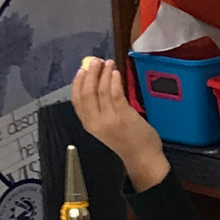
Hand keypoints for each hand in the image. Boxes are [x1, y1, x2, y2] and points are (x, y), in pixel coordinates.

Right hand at [71, 58, 167, 183]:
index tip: (82, 70)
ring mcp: (109, 118)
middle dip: (90, 74)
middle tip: (95, 61)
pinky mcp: (123, 115)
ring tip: (108, 63)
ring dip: (104, 73)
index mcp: (89, 124)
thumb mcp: (106, 127)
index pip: (77, 100)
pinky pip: (115, 93)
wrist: (142, 158)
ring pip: (101, 90)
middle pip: (86, 92)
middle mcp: (96, 121)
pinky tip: (116, 73)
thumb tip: (98, 85)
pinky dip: (114, 81)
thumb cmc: (126, 141)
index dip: (77, 82)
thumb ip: (100, 111)